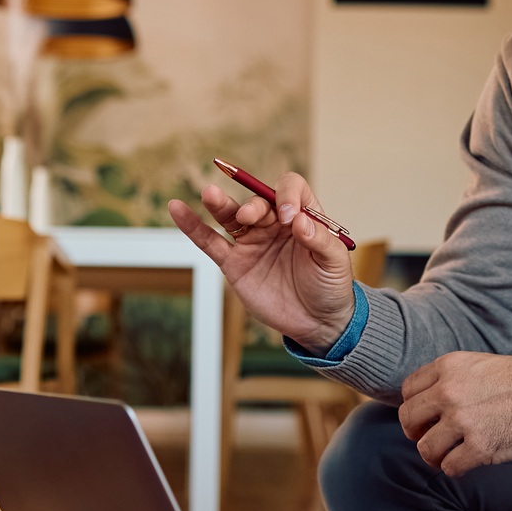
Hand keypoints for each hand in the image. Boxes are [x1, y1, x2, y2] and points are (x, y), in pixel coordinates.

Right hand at [167, 172, 353, 351]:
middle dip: (253, 206)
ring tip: (209, 193)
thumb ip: (319, 239)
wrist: (316, 322)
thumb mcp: (334, 262)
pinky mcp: (234, 263)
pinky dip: (192, 226)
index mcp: (301, 215)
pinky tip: (177, 209)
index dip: (287, 195)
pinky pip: (209, 241)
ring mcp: (251, 242)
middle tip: (251, 217)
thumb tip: (298, 221)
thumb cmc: (330, 286)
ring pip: (230, 216)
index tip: (290, 217)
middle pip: (257, 201)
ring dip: (219, 204)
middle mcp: (274, 224)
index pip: (290, 188)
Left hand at [398, 352, 511, 476]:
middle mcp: (449, 391)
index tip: (424, 417)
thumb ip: (450, 378)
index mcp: (448, 367)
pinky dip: (456, 468)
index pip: (407, 390)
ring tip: (448, 455)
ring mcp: (463, 420)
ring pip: (425, 449)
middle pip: (409, 420)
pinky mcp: (480, 447)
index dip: (413, 408)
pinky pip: (450, 467)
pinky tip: (467, 462)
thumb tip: (426, 402)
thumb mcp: (478, 364)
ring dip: (435, 456)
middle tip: (430, 439)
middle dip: (416, 433)